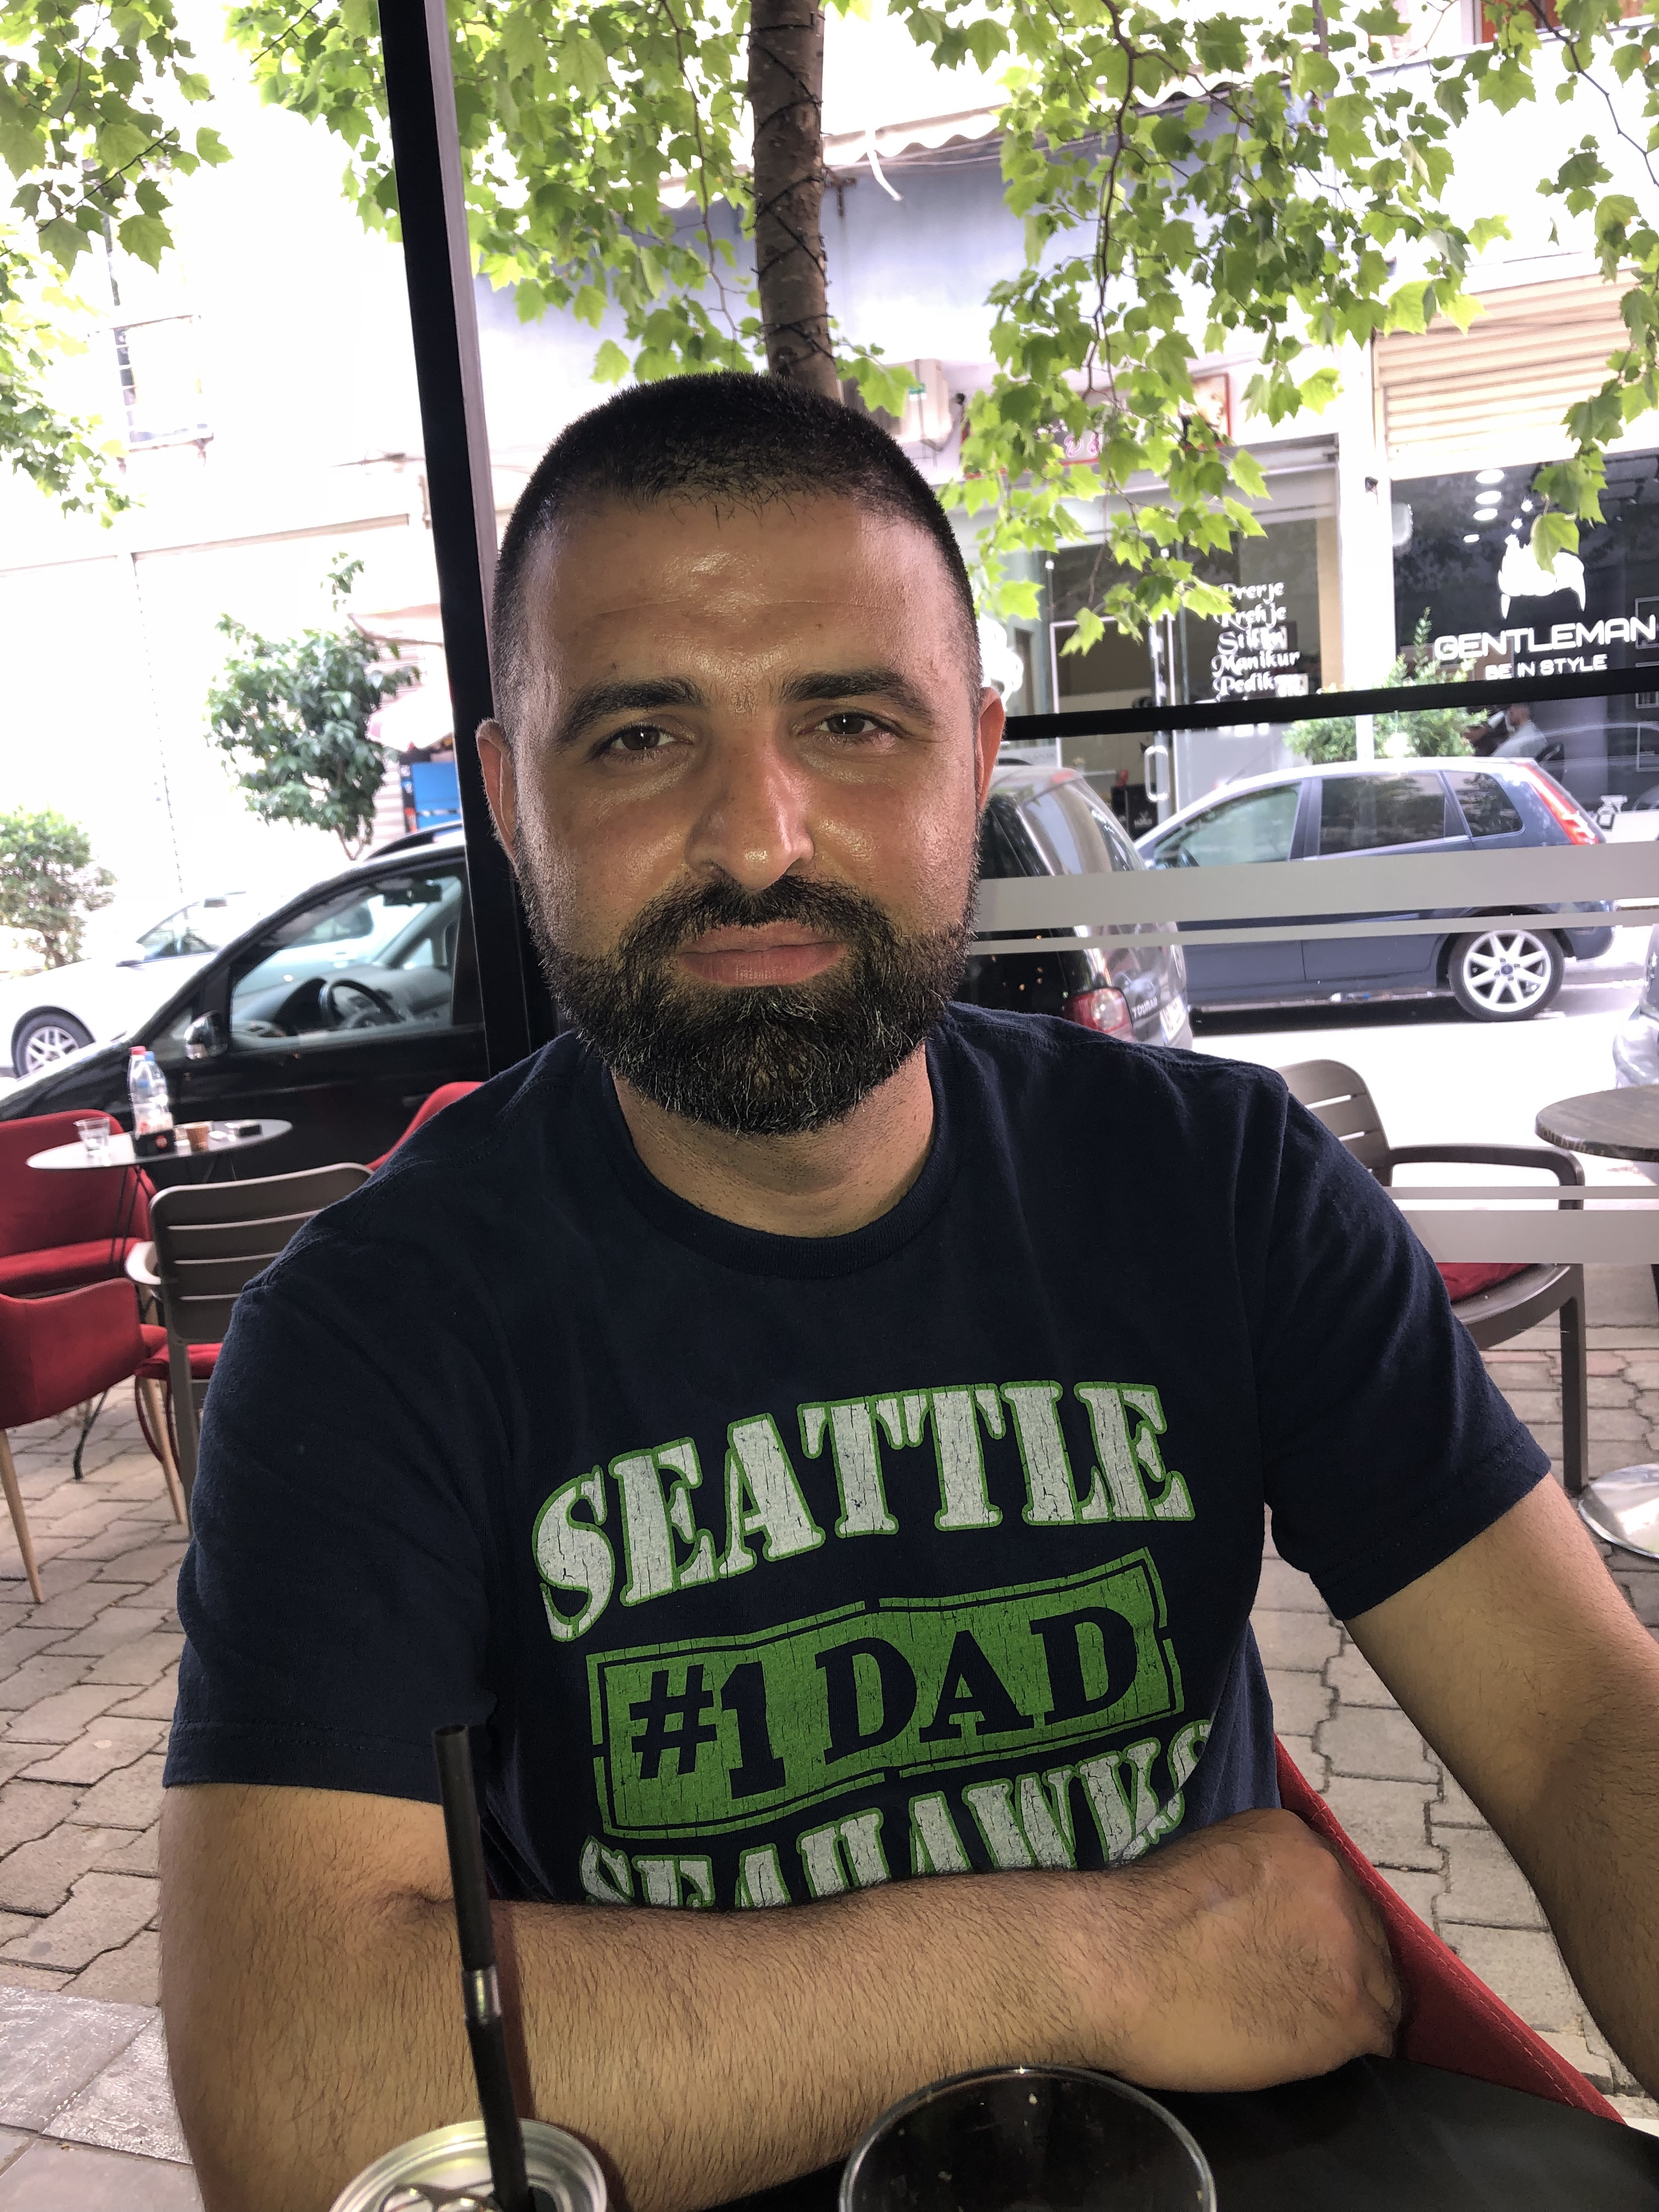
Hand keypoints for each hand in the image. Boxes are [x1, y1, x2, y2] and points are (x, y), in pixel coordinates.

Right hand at [1084, 1808, 1401, 2091]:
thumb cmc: (1137, 1920)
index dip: (1320, 1930)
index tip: (1297, 1953)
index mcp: (1293, 1838)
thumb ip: (1259, 1880)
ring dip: (1348, 2007)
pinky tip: (1311, 2052)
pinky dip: (1350, 2047)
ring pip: (1379, 1987)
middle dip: (1340, 1965)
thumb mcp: (1207, 1860)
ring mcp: (1349, 1944)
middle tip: (1298, 1995)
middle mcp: (1333, 1879)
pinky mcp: (1351, 2009)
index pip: (1335, 1890)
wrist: (1116, 1966)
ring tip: (1301, 2027)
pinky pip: (1376, 2036)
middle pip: (1366, 1935)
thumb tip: (1274, 1916)